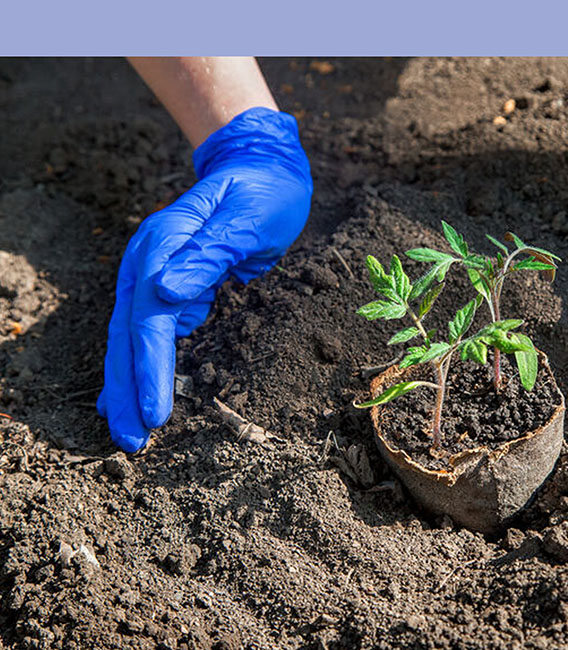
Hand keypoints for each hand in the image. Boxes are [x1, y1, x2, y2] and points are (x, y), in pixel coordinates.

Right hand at [98, 108, 311, 451]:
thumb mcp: (246, 219)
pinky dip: (140, 363)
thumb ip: (208, 255)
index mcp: (163, 245)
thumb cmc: (262, 194)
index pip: (150, 317)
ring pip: (133, 336)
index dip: (149, 368)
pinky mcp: (167, 283)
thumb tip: (168, 295)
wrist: (261, 168)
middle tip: (132, 442)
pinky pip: (148, 329)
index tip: (154, 415)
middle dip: (128, 389)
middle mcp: (148, 260)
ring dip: (128, 383)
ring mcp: (153, 271)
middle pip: (129, 333)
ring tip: (128, 431)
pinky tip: (135, 393)